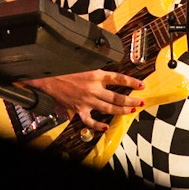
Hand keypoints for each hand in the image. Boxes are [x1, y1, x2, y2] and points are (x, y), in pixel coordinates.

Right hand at [24, 70, 144, 130]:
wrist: (47, 77)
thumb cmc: (64, 67)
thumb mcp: (83, 63)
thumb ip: (96, 68)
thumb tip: (108, 71)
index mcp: (96, 74)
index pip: (118, 78)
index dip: (132, 82)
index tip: (141, 85)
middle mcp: (93, 88)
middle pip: (117, 97)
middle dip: (131, 100)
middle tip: (141, 102)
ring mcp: (87, 100)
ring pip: (109, 108)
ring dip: (121, 111)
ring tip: (131, 111)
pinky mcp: (79, 109)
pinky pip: (90, 121)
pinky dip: (98, 125)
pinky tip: (106, 127)